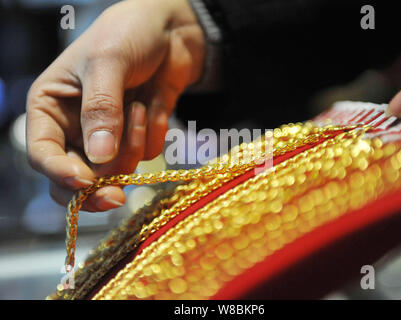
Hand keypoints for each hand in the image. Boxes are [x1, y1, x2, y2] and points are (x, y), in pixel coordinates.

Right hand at [26, 0, 204, 210]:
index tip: (85, 182)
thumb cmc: (128, 33)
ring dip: (134, 143)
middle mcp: (76, 127)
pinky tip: (155, 103)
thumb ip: (101, 109)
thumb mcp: (107, 62)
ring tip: (142, 105)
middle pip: (76, 178)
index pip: (43, 154)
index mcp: (51, 107)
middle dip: (96, 187)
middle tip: (116, 197)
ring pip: (116, 170)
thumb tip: (98, 157)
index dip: (60, 174)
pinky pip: (146, 154)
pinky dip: (153, 133)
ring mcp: (109, 135)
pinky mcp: (137, 136)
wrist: (171, 30)